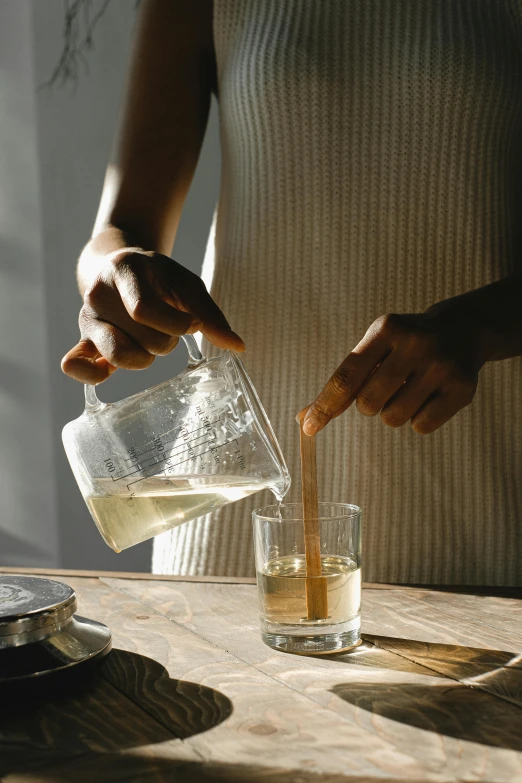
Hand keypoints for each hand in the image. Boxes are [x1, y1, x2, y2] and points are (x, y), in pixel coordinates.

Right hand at [62, 246, 244, 383]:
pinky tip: (110, 372)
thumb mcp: (186, 286)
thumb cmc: (159, 279)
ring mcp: (87, 319)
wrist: (120, 267)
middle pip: (141, 338)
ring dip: (144, 357)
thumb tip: (238, 347)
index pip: (144, 310)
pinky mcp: (82, 341)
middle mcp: (97, 294)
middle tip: (166, 327)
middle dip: (166, 341)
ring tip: (147, 341)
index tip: (190, 323)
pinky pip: (74, 365)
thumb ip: (210, 315)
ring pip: (118, 355)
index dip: (176, 324)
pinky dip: (91, 375)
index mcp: (124, 270)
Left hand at [301, 304, 488, 435]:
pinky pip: (421, 427)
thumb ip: (342, 382)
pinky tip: (429, 396)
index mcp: (386, 330)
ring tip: (409, 389)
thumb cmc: (403, 345)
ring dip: (394, 412)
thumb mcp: (373, 349)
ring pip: (393, 418)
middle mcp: (415, 344)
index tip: (309, 428)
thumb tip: (304, 419)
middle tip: (386, 386)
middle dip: (369, 404)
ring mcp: (441, 366)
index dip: (325, 406)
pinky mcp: (462, 388)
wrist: (462, 330)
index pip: (346, 377)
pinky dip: (418, 420)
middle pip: (368, 404)